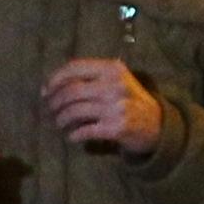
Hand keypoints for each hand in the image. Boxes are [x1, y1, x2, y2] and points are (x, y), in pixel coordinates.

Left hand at [43, 56, 163, 152]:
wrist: (158, 125)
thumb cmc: (131, 100)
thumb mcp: (118, 80)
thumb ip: (93, 76)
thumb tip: (56, 82)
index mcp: (112, 69)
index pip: (75, 67)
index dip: (55, 78)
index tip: (45, 90)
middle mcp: (114, 85)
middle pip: (71, 91)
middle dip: (55, 101)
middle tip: (50, 108)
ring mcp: (115, 107)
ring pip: (74, 111)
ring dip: (61, 118)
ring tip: (59, 122)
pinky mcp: (115, 128)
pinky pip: (85, 130)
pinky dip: (74, 134)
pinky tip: (71, 136)